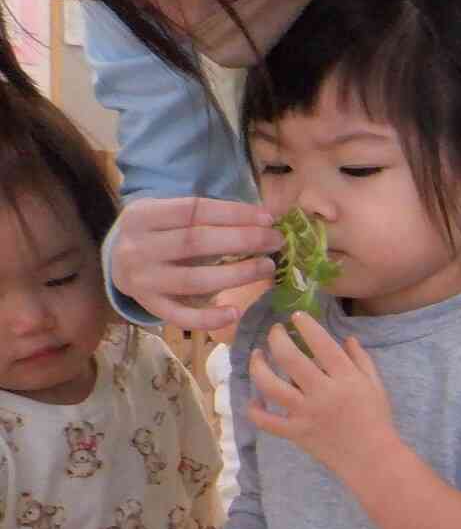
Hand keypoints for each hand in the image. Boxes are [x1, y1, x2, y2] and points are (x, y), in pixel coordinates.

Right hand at [108, 197, 279, 330]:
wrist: (117, 263)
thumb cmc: (157, 234)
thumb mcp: (167, 214)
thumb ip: (206, 215)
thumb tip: (264, 218)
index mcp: (142, 215)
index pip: (193, 210)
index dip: (233, 213)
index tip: (267, 218)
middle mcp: (137, 247)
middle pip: (195, 242)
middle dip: (242, 240)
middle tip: (275, 241)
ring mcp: (142, 280)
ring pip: (194, 280)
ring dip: (236, 275)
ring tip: (267, 267)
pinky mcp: (150, 306)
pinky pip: (181, 317)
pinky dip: (209, 318)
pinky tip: (235, 313)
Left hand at [246, 315, 396, 473]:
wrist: (373, 459)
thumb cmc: (377, 420)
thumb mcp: (376, 386)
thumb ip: (361, 360)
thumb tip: (346, 337)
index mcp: (346, 378)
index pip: (321, 344)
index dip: (306, 325)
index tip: (297, 316)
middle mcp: (322, 392)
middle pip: (289, 358)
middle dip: (277, 338)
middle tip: (275, 331)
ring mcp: (305, 413)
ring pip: (270, 385)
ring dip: (258, 366)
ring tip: (257, 356)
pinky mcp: (295, 432)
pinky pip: (266, 421)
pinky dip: (255, 410)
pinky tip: (254, 400)